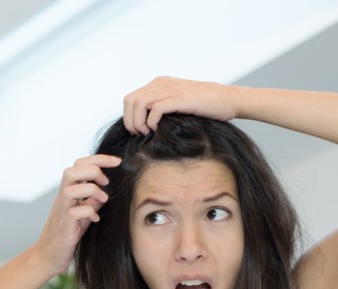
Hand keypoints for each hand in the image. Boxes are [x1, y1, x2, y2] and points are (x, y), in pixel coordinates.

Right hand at [32, 155, 120, 275]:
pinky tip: (96, 219)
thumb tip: (105, 191)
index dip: (98, 159)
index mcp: (68, 191)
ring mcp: (62, 211)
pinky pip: (75, 212)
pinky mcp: (64, 226)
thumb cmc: (67, 234)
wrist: (49, 256)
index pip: (79, 165)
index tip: (117, 161)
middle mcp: (63, 198)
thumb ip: (91, 201)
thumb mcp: (83, 214)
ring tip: (104, 199)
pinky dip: (89, 212)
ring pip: (71, 188)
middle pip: (72, 170)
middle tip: (107, 181)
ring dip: (92, 190)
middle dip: (94, 169)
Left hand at [123, 76, 238, 134]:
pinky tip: (157, 130)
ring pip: (139, 104)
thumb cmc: (205, 107)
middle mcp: (162, 83)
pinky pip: (156, 109)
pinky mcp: (181, 98)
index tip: (137, 131)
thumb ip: (161, 106)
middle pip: (130, 101)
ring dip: (139, 122)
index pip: (130, 98)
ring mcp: (171, 89)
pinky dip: (152, 122)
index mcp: (159, 83)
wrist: (230, 100)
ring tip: (147, 133)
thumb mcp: (177, 102)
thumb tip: (142, 124)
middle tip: (139, 134)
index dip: (128, 116)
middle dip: (130, 121)